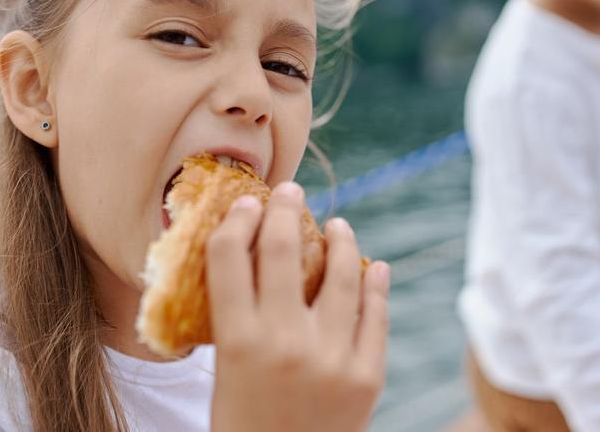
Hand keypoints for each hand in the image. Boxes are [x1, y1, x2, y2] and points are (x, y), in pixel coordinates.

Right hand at [206, 181, 390, 431]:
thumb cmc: (241, 425)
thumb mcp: (223, 372)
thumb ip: (236, 317)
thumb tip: (251, 256)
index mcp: (236, 341)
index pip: (230, 255)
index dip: (237, 219)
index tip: (245, 203)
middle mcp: (283, 341)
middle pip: (284, 250)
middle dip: (285, 209)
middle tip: (288, 192)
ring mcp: (331, 357)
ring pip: (341, 274)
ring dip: (340, 239)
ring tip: (338, 224)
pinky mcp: (367, 376)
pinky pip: (375, 315)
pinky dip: (376, 284)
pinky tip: (375, 265)